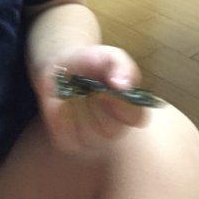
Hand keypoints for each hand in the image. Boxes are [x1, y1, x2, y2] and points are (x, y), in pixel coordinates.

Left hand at [35, 45, 149, 153]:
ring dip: (78, 106)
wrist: (62, 66)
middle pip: (110, 128)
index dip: (121, 102)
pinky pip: (68, 135)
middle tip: (87, 83)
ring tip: (75, 89)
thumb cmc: (92, 62)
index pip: (136, 119)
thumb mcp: (109, 56)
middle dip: (96, 101)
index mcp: (130, 112)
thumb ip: (121, 66)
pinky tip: (63, 100)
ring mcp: (92, 139)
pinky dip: (62, 114)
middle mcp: (114, 130)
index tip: (108, 84)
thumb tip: (123, 86)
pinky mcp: (70, 141)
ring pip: (88, 133)